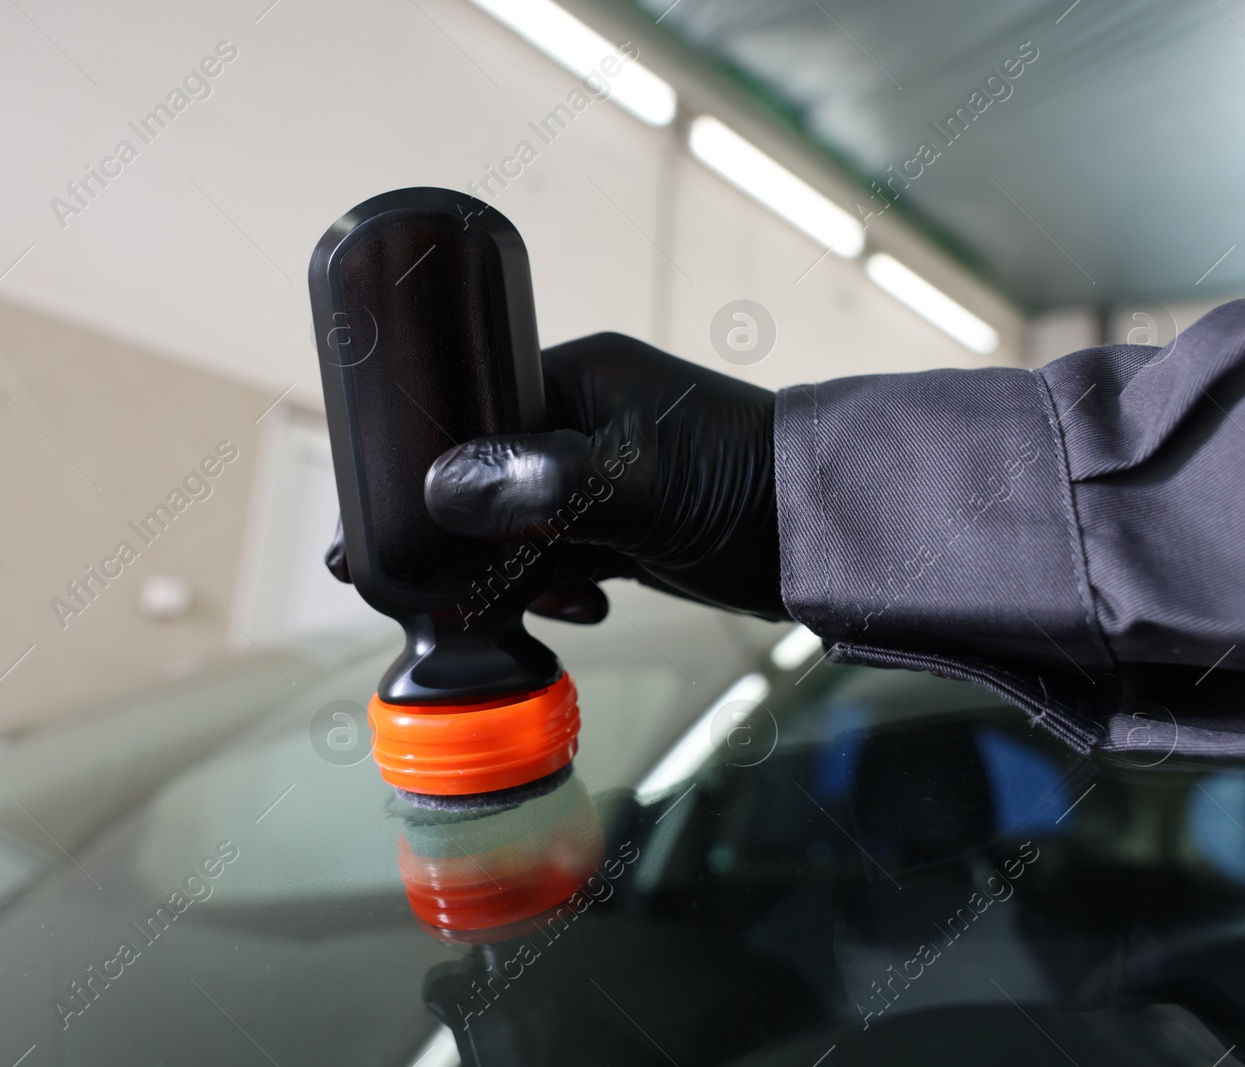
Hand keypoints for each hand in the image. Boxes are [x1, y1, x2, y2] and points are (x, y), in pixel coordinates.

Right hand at [425, 333, 783, 620]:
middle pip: (492, 474)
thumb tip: (441, 489)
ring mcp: (603, 471)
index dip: (446, 467)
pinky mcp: (622, 521)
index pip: (478, 410)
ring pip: (521, 523)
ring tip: (556, 591)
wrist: (824, 538)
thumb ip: (538, 484)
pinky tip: (588, 600)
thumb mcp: (632, 485)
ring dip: (526, 568)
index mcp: (580, 378)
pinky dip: (563, 582)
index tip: (420, 523)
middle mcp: (583, 416)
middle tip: (481, 576)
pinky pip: (560, 551)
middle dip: (484, 533)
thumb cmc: (744, 487)